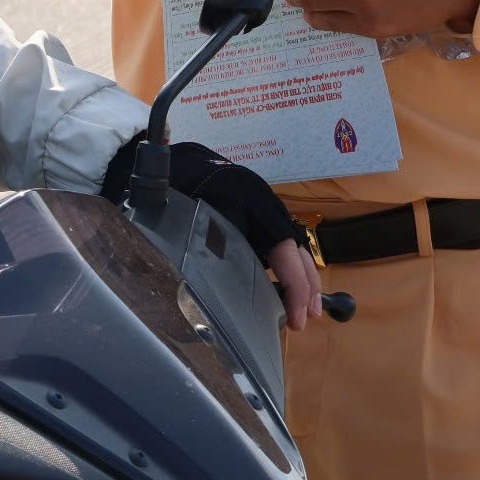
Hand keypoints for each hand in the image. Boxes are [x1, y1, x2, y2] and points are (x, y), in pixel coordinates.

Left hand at [102, 139, 323, 330]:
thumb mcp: (194, 214)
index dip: (296, 283)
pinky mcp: (254, 219)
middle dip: (305, 286)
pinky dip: (286, 269)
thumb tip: (208, 291)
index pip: (286, 248)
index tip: (298, 313)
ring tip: (305, 310)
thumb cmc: (181, 185)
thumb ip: (207, 245)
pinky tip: (284, 290)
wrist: (172, 160)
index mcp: (255, 202)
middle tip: (307, 319)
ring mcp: (262, 212)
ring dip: (301, 279)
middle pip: (296, 250)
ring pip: (291, 248)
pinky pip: (277, 246)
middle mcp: (265, 206)